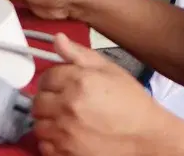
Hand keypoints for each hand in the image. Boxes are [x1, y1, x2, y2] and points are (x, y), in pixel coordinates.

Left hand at [31, 34, 183, 155]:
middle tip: (65, 102)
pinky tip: (67, 135)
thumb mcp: (110, 70)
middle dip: (49, 99)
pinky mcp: (65, 154)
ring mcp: (65, 133)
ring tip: (66, 119)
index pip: (46, 76)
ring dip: (48, 121)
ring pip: (38, 124)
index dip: (54, 79)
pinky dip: (52, 141)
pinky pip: (44, 145)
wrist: (145, 136)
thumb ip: (79, 54)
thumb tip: (58, 39)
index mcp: (79, 82)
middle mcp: (67, 106)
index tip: (63, 84)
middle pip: (38, 101)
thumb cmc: (131, 102)